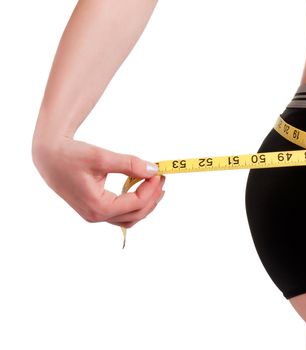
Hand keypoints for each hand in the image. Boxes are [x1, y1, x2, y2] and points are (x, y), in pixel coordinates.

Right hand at [32, 137, 165, 228]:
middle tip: (162, 178)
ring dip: (146, 204)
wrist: (48, 157)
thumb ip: (129, 164)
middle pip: (136, 214)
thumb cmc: (71, 155)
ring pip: (130, 218)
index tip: (159, 172)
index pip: (136, 203)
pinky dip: (135, 204)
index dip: (151, 188)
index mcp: (98, 207)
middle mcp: (96, 216)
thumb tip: (153, 170)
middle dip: (153, 197)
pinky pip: (121, 214)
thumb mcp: (101, 157)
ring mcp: (95, 216)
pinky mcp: (95, 210)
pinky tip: (142, 189)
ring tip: (157, 186)